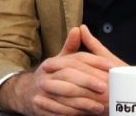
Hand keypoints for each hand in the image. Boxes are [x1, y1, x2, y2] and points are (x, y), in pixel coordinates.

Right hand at [0, 26, 116, 114]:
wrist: (25, 94)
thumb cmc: (49, 77)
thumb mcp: (59, 61)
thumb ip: (71, 47)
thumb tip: (79, 28)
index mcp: (51, 63)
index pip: (75, 59)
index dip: (94, 61)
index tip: (110, 66)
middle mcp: (45, 76)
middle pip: (68, 75)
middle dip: (88, 81)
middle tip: (105, 87)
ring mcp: (41, 92)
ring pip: (64, 95)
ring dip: (84, 101)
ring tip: (100, 106)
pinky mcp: (39, 108)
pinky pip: (58, 111)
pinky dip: (73, 113)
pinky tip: (85, 114)